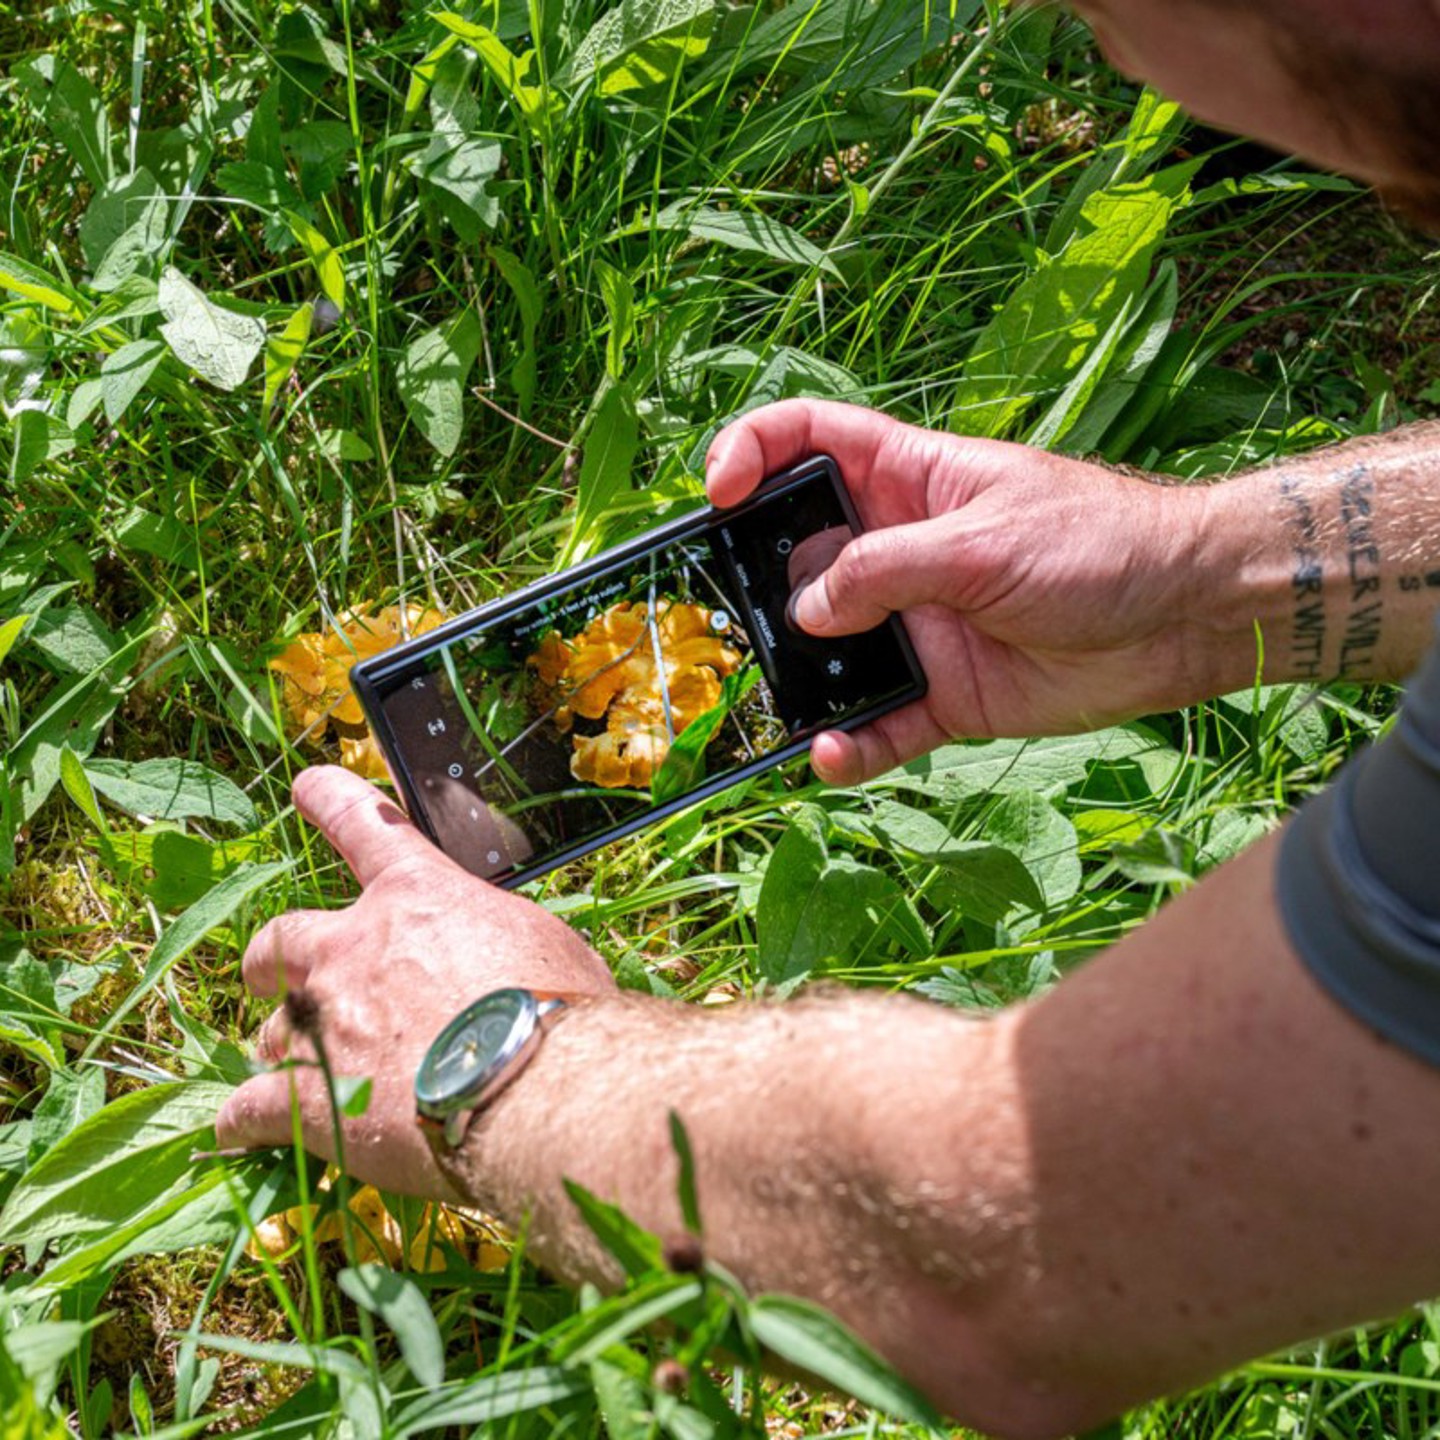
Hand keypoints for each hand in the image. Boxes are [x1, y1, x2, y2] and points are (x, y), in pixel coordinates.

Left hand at [215, 767, 615, 1198]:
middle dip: (272, 958)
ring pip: (272, 1030)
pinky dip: (243, 1121)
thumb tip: (495, 965)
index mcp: (418, 897)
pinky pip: (251, 1111)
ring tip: (290, 1071)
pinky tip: (237, 1133)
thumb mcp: (538, 942)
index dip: (331, 800)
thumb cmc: (559, 1007)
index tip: (307, 785)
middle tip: (267, 975)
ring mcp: (324, 1023)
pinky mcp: (310, 1099)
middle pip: (282, 939)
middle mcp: (355, 948)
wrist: (536, 1088)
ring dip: (281, 1046)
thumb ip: (492, 942)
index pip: (364, 824)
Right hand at [707, 399, 1221, 783]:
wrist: (1183, 617)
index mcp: (908, 481)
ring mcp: (916, 624)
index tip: (718, 493)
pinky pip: (877, 724)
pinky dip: (847, 743)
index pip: (809, 443)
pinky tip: (829, 753)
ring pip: (829, 651)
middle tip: (744, 617)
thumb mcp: (984, 542)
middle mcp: (899, 551)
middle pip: (799, 558)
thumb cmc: (1099, 544)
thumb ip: (886, 570)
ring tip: (783, 699)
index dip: (753, 452)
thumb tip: (805, 612)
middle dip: (763, 585)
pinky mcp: (942, 692)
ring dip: (799, 676)